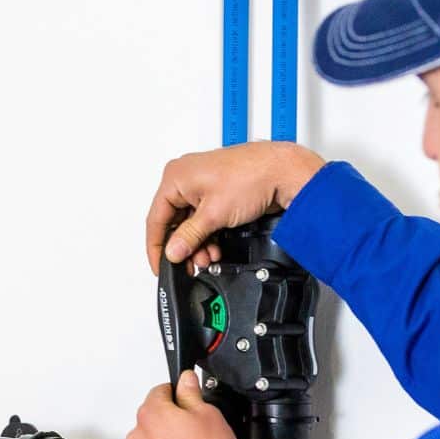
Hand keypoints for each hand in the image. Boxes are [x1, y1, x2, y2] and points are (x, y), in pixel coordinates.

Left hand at [126, 371, 239, 438]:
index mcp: (151, 412)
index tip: (190, 398)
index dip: (179, 392)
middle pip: (155, 411)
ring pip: (155, 433)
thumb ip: (191, 392)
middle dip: (173, 413)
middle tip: (196, 422)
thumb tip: (186, 379)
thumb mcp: (207, 412)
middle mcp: (140, 432)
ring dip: (169, 433)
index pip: (161, 389)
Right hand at [145, 142, 327, 273]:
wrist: (283, 171)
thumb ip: (189, 237)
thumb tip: (173, 252)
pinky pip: (204, 217)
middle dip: (184, 247)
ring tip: (208, 257)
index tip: (161, 266)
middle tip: (190, 265)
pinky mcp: (217, 191)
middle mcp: (186, 178)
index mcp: (175, 176)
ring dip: (198, 243)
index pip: (156, 219)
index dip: (157, 247)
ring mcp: (202, 184)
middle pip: (174, 222)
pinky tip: (216, 246)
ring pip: (190, 222)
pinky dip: (208, 234)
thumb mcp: (213, 214)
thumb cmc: (252, 176)